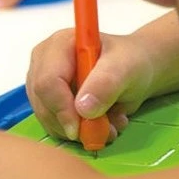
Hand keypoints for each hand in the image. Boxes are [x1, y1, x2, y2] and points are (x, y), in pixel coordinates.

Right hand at [25, 29, 155, 143]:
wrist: (136, 69)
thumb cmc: (131, 61)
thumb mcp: (126, 68)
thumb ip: (106, 84)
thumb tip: (83, 108)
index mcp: (59, 45)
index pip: (47, 81)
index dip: (61, 108)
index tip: (80, 128)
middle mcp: (44, 62)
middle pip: (43, 103)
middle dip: (73, 124)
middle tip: (105, 130)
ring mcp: (42, 83)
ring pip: (47, 119)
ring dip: (79, 130)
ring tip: (109, 123)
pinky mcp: (47, 102)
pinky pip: (54, 126)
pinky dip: (77, 133)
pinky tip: (99, 124)